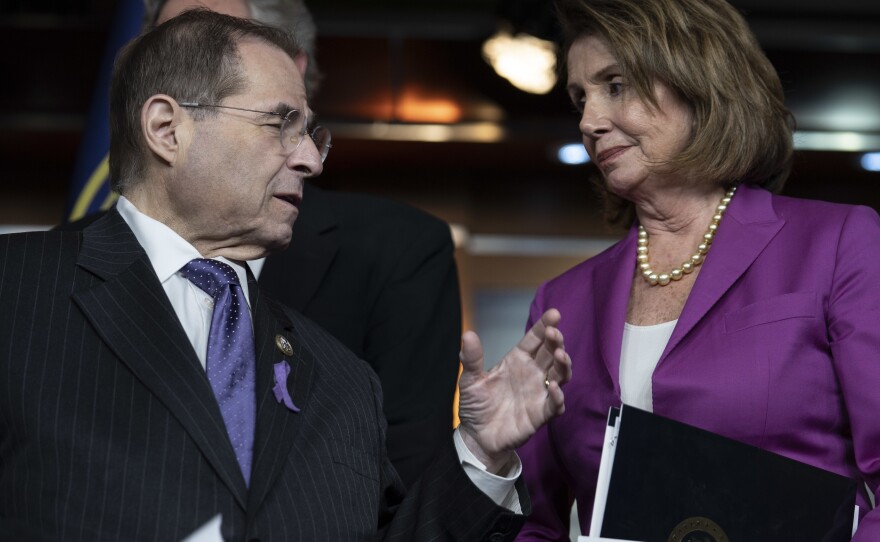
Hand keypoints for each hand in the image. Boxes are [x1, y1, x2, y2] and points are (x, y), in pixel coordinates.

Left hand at [457, 309, 570, 472]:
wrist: (476, 437)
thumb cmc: (476, 406)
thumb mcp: (470, 381)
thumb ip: (471, 359)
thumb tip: (467, 334)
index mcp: (517, 361)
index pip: (535, 339)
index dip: (545, 326)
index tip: (554, 314)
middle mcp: (532, 374)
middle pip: (551, 353)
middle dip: (556, 342)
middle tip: (554, 333)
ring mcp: (539, 393)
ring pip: (560, 375)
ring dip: (563, 364)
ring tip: (559, 355)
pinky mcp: (540, 414)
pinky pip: (555, 404)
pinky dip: (557, 396)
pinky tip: (553, 387)